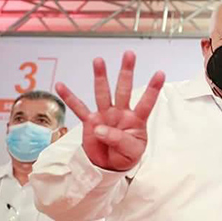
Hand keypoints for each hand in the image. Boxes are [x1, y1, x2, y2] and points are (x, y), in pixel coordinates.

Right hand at [56, 51, 164, 171]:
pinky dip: (69, 97)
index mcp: (136, 120)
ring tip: (99, 60)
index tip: (160, 73)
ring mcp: (105, 115)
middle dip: (126, 72)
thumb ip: (119, 140)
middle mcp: (121, 113)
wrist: (109, 166)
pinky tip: (61, 85)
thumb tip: (99, 128)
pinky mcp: (90, 121)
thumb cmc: (126, 156)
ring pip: (103, 93)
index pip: (147, 102)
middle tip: (129, 54)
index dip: (153, 89)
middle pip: (124, 89)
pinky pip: (79, 108)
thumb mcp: (131, 152)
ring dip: (101, 77)